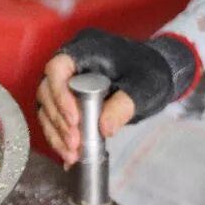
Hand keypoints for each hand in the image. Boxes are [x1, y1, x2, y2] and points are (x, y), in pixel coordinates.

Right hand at [36, 29, 197, 165]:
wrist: (158, 73)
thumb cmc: (151, 71)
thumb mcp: (142, 87)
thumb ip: (123, 106)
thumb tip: (103, 129)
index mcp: (85, 49)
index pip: (57, 68)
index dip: (59, 94)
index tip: (74, 119)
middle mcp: (70, 64)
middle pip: (47, 91)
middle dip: (58, 120)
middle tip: (75, 142)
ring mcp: (67, 81)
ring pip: (47, 107)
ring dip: (56, 133)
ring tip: (72, 154)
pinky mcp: (69, 98)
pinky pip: (55, 118)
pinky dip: (60, 137)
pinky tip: (70, 155)